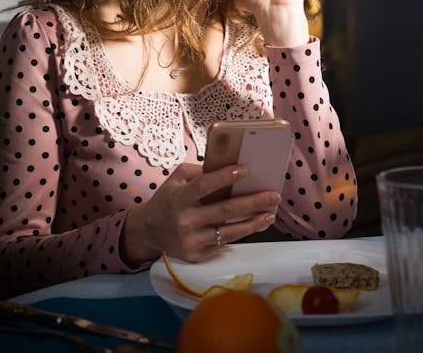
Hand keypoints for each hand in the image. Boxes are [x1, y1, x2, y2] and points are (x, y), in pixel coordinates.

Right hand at [120, 163, 279, 265]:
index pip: (203, 186)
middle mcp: (183, 220)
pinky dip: (241, 233)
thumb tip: (228, 168)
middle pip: (224, 210)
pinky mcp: (196, 255)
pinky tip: (254, 224)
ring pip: (229, 232)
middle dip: (253, 201)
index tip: (245, 170)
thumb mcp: (175, 180)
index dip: (224, 177)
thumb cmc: (167, 200)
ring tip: (270, 214)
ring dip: (254, 222)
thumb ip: (198, 172)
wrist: (148, 232)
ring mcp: (190, 240)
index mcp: (176, 198)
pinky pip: (224, 243)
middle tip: (274, 195)